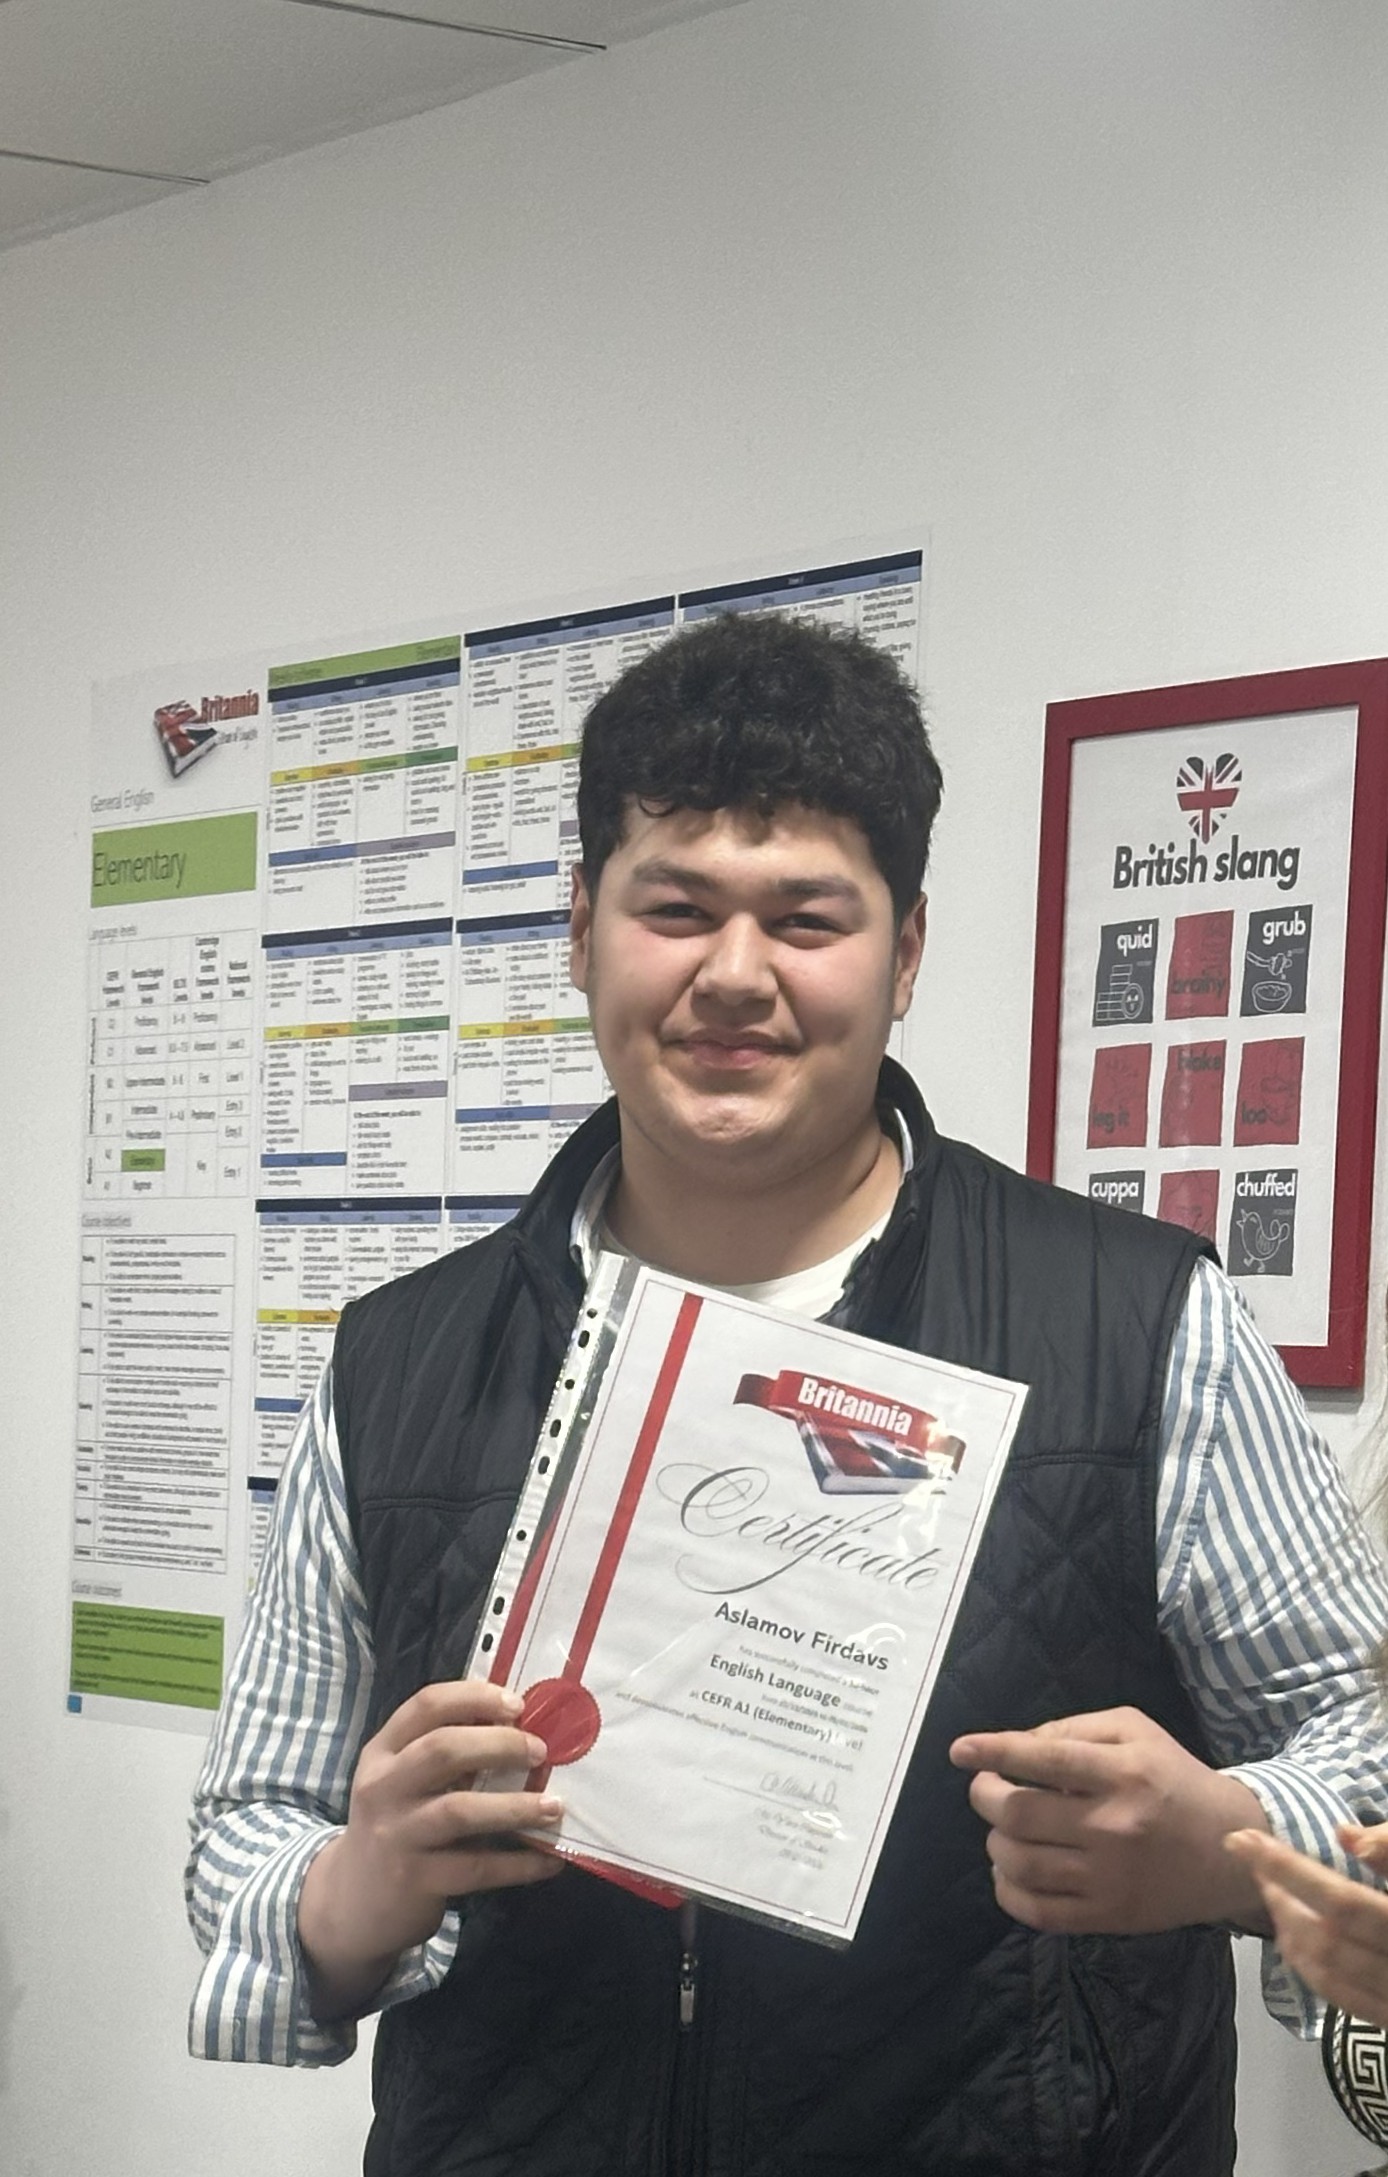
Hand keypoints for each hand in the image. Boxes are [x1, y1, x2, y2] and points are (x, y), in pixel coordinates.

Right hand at [298, 1678, 562, 2019]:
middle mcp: (383, 1787)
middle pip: (442, 1750)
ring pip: (459, 1810)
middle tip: (540, 1751)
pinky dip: (517, 1864)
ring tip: (554, 1807)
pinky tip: (548, 1860)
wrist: (354, 1901)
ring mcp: (396, 1834)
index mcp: (383, 1751)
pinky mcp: (414, 1880)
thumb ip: (445, 1752)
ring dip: (514, 1807)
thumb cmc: (397, 1824)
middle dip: (499, 1745)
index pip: (426, 1706)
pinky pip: (475, 1868)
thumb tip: (522, 1728)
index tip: (517, 1704)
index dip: (474, 1698)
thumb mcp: (403, 1780)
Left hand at [949, 1706, 1271, 1934]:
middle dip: (986, 1796)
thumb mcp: (1136, 1732)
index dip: (996, 1751)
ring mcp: (1110, 1879)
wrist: (1231, 1850)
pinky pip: (1039, 1912)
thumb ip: (1075, 1730)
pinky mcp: (1109, 1917)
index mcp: (1124, 1773)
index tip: (959, 1750)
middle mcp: (1115, 1827)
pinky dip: (1008, 1891)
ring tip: (1003, 1828)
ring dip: (995, 1842)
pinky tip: (1009, 1871)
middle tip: (986, 1786)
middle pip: (1021, 1814)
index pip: (1046, 1759)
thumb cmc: (1176, 1780)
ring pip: (1021, 1863)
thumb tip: (1019, 1745)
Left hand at [1225, 1823, 1387, 2023]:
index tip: (1241, 1839)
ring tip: (1269, 1889)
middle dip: (1281, 1895)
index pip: (1340, 1901)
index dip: (1287, 1870)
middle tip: (1252, 1856)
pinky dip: (1309, 1965)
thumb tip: (1342, 1834)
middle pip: (1325, 1938)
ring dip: (1288, 1930)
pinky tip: (1292, 1939)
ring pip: (1328, 1972)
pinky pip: (1344, 1997)